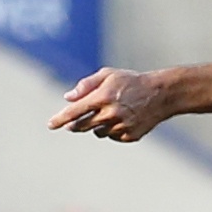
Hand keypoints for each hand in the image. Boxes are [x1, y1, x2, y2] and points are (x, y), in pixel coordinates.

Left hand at [50, 67, 170, 141]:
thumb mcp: (108, 75)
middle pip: (82, 126)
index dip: (60, 119)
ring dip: (97, 125)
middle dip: (75, 124)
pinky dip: (112, 130)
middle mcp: (110, 113)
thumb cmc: (131, 81)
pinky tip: (123, 119)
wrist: (161, 94)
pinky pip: (112, 136)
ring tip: (110, 113)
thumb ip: (86, 85)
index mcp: (102, 97)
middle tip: (74, 122)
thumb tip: (68, 98)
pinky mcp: (129, 136)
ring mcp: (120, 126)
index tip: (50, 125)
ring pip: (98, 132)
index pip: (74, 112)